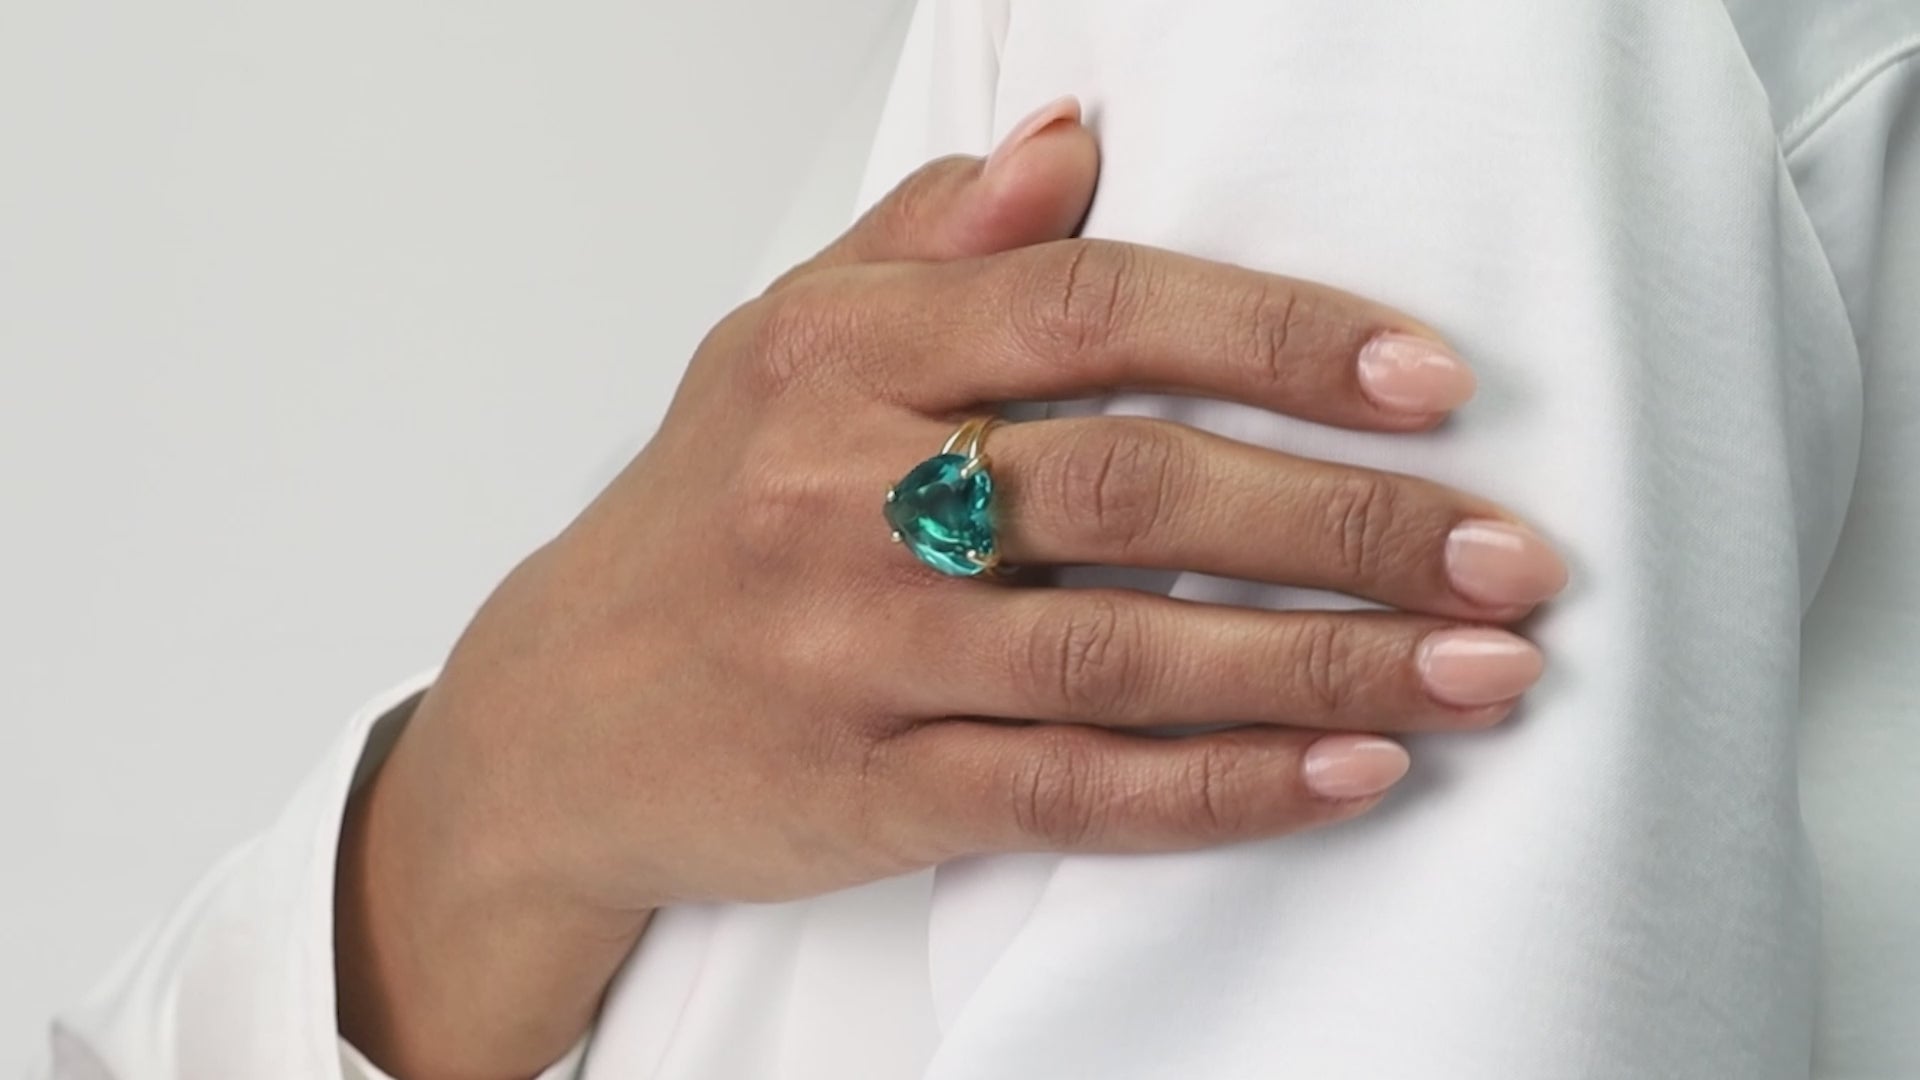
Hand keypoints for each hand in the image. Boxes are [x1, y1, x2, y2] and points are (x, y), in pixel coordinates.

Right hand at [337, 100, 1565, 1079]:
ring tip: (1483, 667)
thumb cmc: (694, 522)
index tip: (1420, 375)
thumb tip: (1073, 144)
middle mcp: (840, 495)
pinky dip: (1226, 789)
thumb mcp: (774, 346)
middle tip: (1507, 550)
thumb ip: (927, 242)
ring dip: (1327, 661)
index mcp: (836, 357)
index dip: (1271, 338)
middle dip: (1346, 519)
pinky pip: (1075, 795)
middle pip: (1136, 489)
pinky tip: (1350, 771)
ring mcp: (854, 653)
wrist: (549, 727)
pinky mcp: (867, 795)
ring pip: (1126, 656)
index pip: (1088, 313)